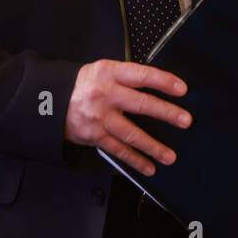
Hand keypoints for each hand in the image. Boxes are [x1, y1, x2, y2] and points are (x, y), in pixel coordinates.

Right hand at [64, 59, 190, 176]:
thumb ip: (128, 78)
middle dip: (165, 113)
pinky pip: (118, 150)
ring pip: (130, 133)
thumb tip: (161, 87)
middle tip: (185, 121)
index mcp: (110, 73)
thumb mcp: (104, 70)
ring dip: (152, 146)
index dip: (162, 81)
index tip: (182, 89)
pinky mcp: (94, 136)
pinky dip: (135, 160)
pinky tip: (149, 167)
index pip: (141, 75)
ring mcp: (99, 117)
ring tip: (170, 156)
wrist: (51, 100)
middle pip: (139, 104)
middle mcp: (105, 94)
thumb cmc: (86, 84)